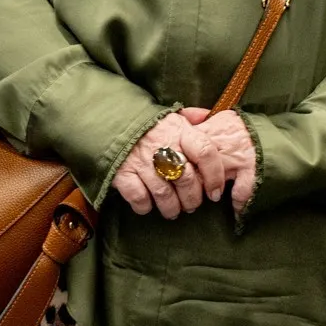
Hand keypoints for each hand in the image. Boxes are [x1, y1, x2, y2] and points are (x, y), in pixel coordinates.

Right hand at [113, 108, 259, 218]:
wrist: (109, 120)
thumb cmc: (149, 123)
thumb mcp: (173, 115)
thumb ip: (193, 117)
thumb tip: (210, 115)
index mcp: (179, 130)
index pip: (205, 152)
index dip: (215, 176)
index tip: (216, 192)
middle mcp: (162, 145)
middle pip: (186, 179)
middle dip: (192, 199)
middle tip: (192, 205)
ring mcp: (140, 160)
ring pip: (163, 193)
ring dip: (171, 207)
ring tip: (173, 211)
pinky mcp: (122, 172)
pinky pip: (138, 197)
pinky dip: (145, 206)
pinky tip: (148, 205)